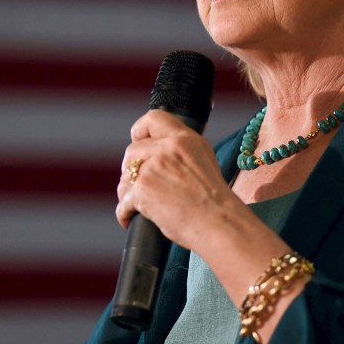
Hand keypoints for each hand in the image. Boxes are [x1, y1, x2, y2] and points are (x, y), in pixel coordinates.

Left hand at [116, 110, 234, 249]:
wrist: (219, 225)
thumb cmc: (215, 202)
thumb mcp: (204, 161)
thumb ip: (181, 150)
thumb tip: (158, 151)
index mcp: (185, 140)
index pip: (153, 118)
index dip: (139, 130)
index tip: (137, 141)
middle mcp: (168, 149)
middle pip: (132, 151)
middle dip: (131, 170)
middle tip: (139, 186)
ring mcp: (153, 168)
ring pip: (125, 177)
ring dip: (128, 192)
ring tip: (139, 206)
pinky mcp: (143, 190)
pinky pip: (123, 202)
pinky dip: (125, 213)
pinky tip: (130, 219)